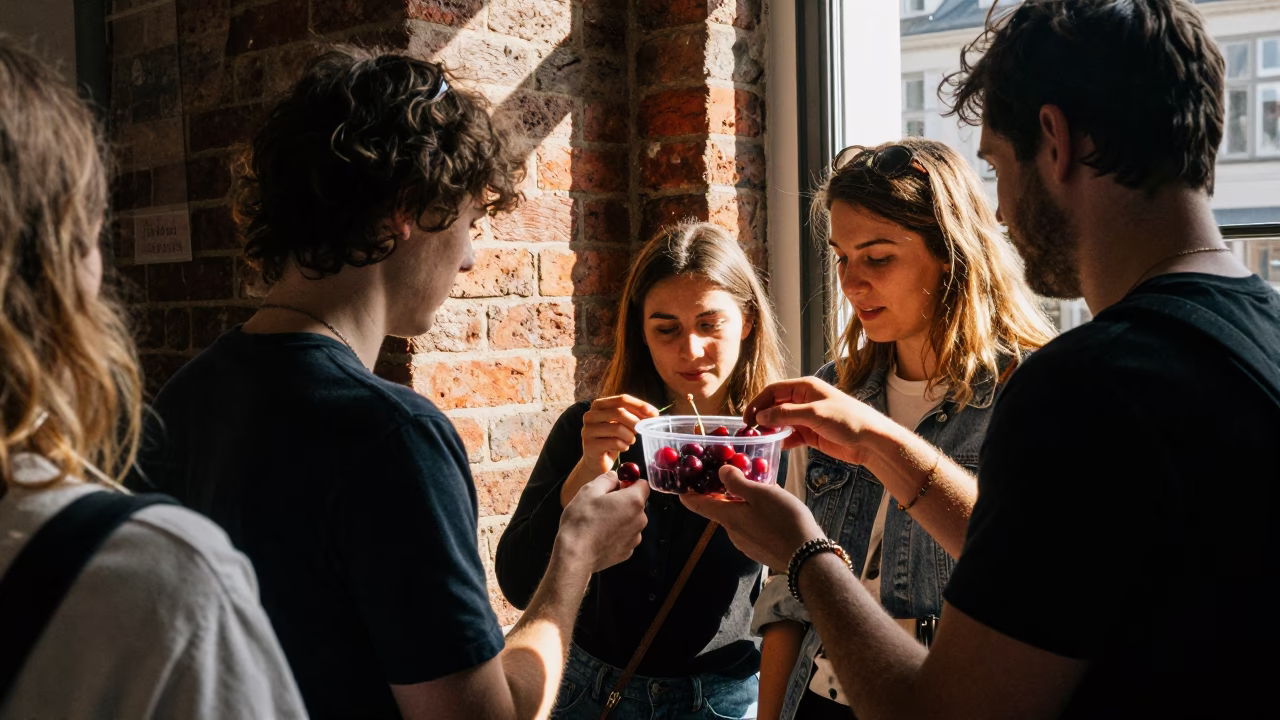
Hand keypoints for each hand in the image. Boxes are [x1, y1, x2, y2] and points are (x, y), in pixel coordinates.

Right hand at [557, 472, 649, 572]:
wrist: (576, 555)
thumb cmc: (582, 523)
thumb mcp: (589, 491)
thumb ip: (606, 479)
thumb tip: (614, 476)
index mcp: (633, 501)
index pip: (643, 484)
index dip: (630, 482)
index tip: (617, 484)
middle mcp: (640, 519)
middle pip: (636, 503)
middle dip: (622, 500)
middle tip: (602, 503)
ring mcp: (634, 537)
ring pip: (630, 520)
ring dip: (619, 518)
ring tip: (598, 521)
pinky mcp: (627, 551)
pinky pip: (625, 536)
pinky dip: (616, 534)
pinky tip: (600, 535)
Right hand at [580, 395, 660, 474]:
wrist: (596, 460)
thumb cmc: (611, 439)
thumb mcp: (622, 424)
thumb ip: (634, 416)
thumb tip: (653, 414)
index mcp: (598, 405)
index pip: (621, 399)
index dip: (640, 405)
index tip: (654, 414)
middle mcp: (590, 415)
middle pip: (619, 412)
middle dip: (635, 422)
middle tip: (641, 430)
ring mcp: (588, 430)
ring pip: (617, 428)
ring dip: (630, 436)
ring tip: (630, 441)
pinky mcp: (590, 445)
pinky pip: (614, 443)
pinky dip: (624, 446)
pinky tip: (622, 448)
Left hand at [680, 466, 823, 570]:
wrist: (807, 558)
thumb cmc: (783, 521)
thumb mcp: (760, 494)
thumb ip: (738, 482)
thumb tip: (721, 472)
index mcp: (727, 518)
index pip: (697, 505)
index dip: (687, 493)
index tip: (682, 483)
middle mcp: (732, 533)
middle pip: (720, 510)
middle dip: (723, 493)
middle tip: (733, 475)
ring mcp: (747, 544)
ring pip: (739, 517)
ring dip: (743, 503)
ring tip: (761, 487)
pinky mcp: (761, 549)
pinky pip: (752, 527)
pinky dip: (756, 514)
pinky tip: (774, 507)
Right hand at [744, 377, 892, 466]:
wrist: (871, 441)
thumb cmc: (848, 420)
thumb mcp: (815, 414)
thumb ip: (786, 414)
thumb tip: (760, 417)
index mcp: (805, 387)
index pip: (774, 391)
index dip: (758, 402)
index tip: (747, 418)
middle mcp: (804, 400)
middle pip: (775, 406)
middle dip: (762, 417)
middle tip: (750, 431)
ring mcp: (807, 418)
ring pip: (781, 422)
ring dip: (770, 430)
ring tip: (760, 441)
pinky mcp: (811, 434)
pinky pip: (790, 435)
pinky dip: (782, 440)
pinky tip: (776, 447)